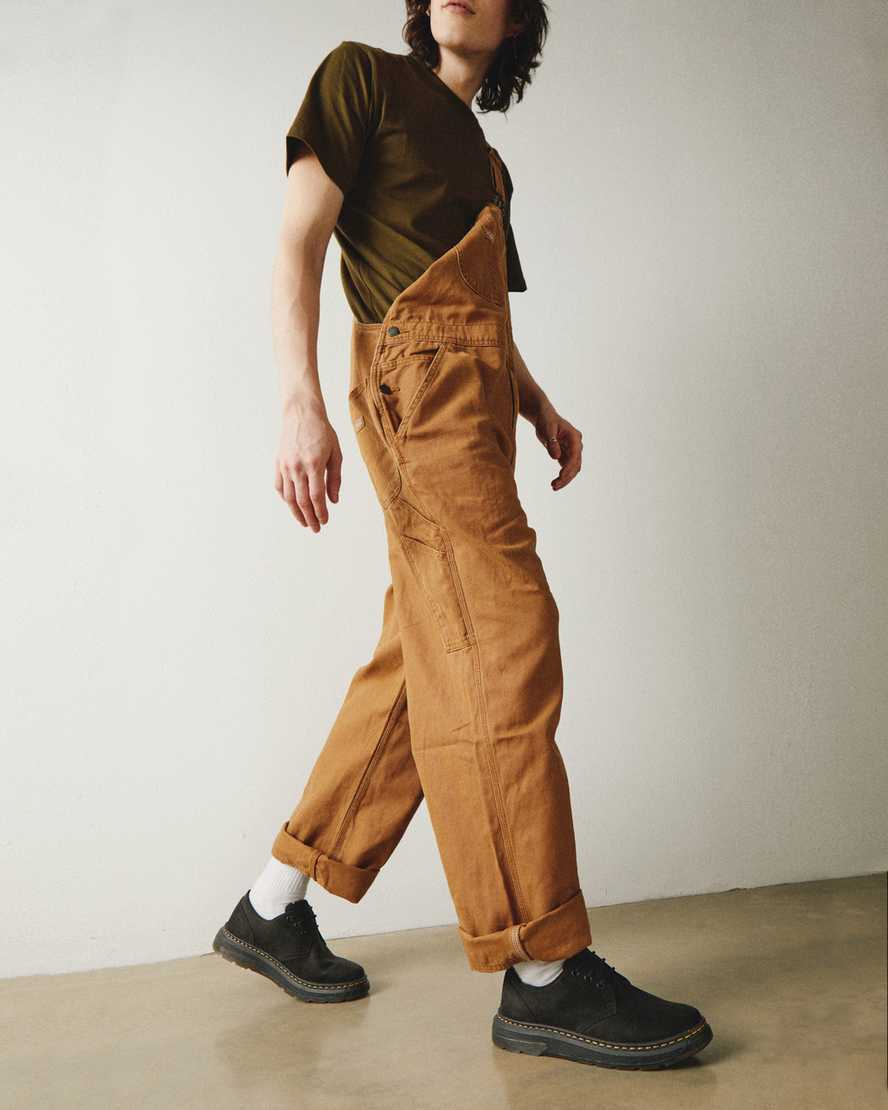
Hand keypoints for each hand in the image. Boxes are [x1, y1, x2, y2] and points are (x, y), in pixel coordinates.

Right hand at [274, 405, 342, 530]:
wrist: (300, 413)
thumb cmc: (322, 432)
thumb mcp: (336, 453)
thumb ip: (335, 478)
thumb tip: (333, 501)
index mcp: (314, 465)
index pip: (316, 497)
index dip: (321, 512)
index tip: (324, 522)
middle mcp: (297, 467)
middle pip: (302, 501)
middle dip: (309, 518)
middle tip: (315, 528)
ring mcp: (285, 466)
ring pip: (289, 497)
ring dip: (296, 512)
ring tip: (304, 522)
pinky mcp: (278, 463)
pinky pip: (280, 486)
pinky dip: (286, 498)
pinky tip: (293, 505)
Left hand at [533, 401, 582, 490]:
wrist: (544, 416)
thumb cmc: (546, 420)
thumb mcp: (547, 430)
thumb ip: (552, 443)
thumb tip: (556, 457)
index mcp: (574, 437)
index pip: (575, 456)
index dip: (568, 467)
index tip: (560, 477)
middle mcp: (576, 445)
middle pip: (576, 464)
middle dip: (567, 476)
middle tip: (554, 486)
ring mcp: (572, 450)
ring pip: (573, 468)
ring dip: (565, 479)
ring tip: (553, 487)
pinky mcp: (566, 454)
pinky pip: (567, 468)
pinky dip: (562, 476)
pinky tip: (555, 483)